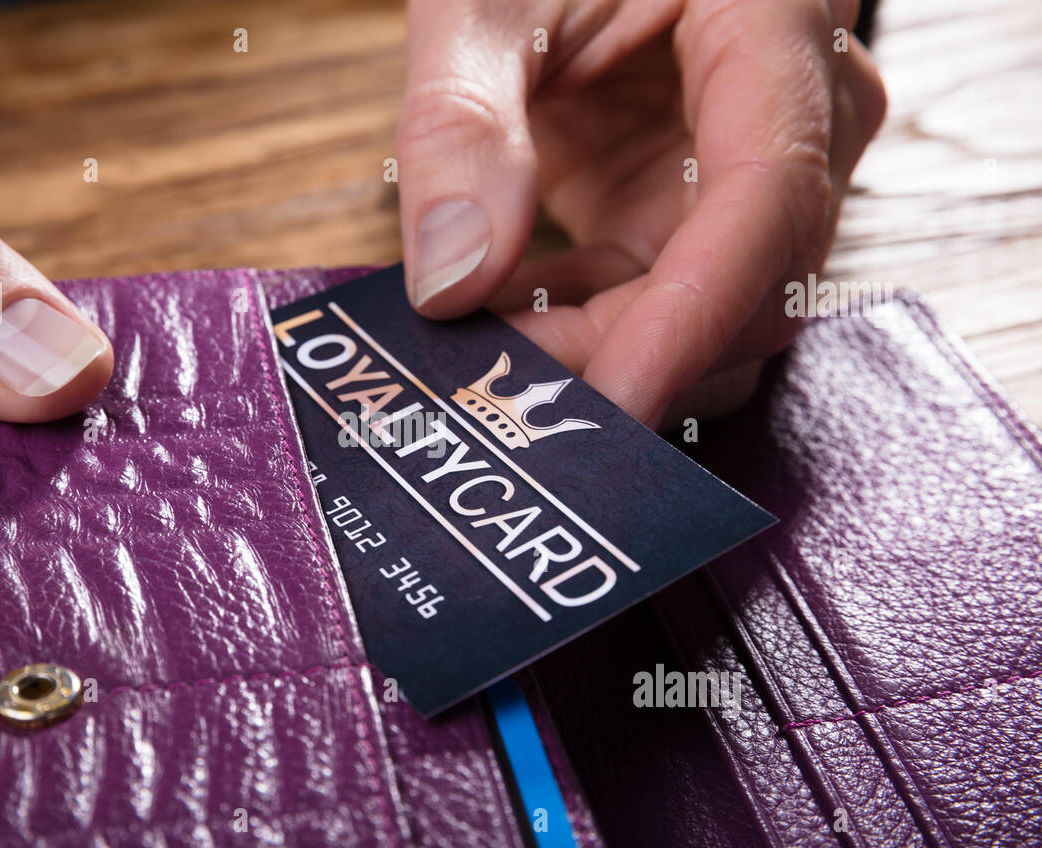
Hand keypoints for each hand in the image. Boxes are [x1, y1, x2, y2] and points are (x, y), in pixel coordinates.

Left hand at [395, 0, 885, 427]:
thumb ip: (462, 126)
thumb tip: (450, 285)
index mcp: (777, 22)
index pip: (765, 198)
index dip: (690, 321)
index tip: (608, 409)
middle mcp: (798, 112)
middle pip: (743, 288)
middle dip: (618, 358)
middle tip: (489, 394)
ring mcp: (748, 174)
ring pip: (704, 322)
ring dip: (593, 360)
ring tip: (481, 364)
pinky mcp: (690, 212)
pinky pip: (650, 307)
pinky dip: (575, 335)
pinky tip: (498, 331)